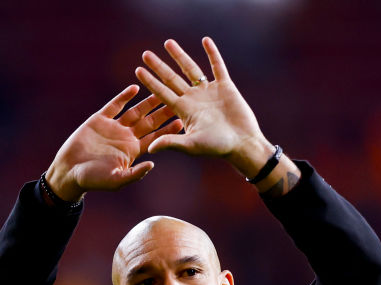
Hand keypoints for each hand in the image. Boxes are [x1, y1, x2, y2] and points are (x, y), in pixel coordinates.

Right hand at [44, 87, 183, 200]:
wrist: (70, 171)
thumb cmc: (94, 180)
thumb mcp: (116, 179)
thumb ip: (135, 173)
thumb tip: (152, 164)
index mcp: (133, 150)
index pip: (155, 137)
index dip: (168, 130)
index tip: (182, 122)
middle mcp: (126, 136)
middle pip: (149, 121)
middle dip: (163, 111)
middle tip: (178, 99)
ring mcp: (113, 126)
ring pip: (135, 111)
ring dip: (147, 101)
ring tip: (160, 88)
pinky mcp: (99, 119)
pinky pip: (114, 105)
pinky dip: (124, 97)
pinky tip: (135, 88)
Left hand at [135, 37, 275, 178]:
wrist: (242, 143)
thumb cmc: (217, 147)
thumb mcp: (191, 145)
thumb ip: (171, 142)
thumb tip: (149, 149)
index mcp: (184, 110)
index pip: (163, 92)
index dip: (150, 82)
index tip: (138, 70)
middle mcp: (194, 99)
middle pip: (172, 78)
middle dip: (159, 66)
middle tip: (145, 54)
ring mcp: (209, 91)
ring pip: (191, 69)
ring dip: (180, 56)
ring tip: (168, 42)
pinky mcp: (225, 87)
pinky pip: (217, 66)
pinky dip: (212, 53)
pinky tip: (205, 40)